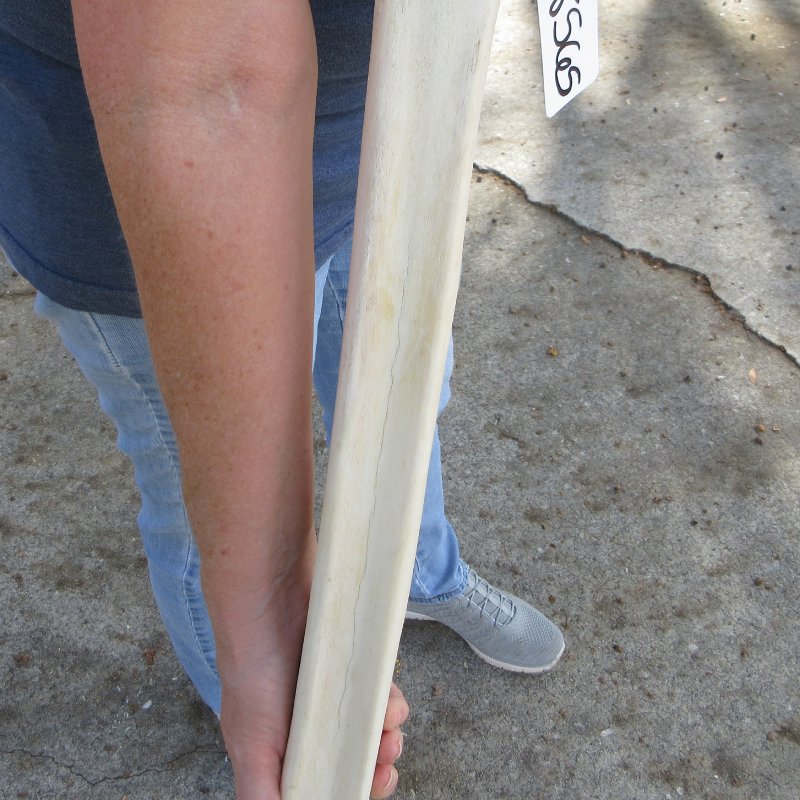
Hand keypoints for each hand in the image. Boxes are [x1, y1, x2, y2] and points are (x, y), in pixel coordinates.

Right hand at [220, 659, 408, 799]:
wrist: (270, 594)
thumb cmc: (252, 667)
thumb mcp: (250, 743)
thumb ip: (262, 793)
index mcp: (284, 750)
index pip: (325, 784)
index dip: (352, 790)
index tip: (370, 784)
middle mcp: (310, 723)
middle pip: (356, 756)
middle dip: (376, 764)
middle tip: (385, 758)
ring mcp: (332, 690)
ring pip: (371, 722)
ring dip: (387, 729)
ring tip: (386, 722)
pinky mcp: (349, 662)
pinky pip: (378, 686)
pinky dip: (387, 695)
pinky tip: (385, 693)